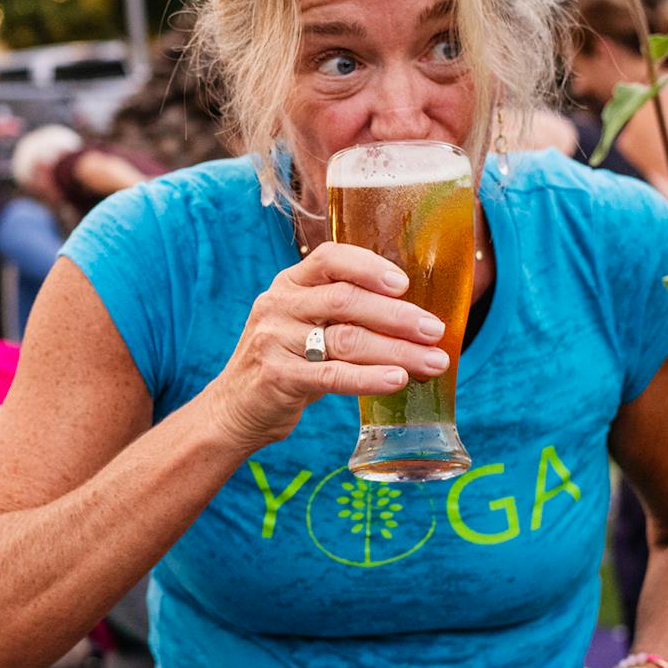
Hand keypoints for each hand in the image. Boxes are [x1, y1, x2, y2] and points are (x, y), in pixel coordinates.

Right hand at [199, 242, 445, 452]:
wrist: (234, 408)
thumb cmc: (285, 362)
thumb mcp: (303, 325)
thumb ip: (343, 313)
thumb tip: (414, 318)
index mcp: (289, 284)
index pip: (330, 258)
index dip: (370, 267)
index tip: (404, 283)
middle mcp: (279, 305)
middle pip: (346, 300)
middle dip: (397, 315)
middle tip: (434, 330)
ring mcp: (275, 340)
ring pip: (346, 339)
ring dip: (397, 350)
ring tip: (432, 362)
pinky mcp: (278, 376)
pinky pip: (333, 375)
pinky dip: (370, 378)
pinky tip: (397, 380)